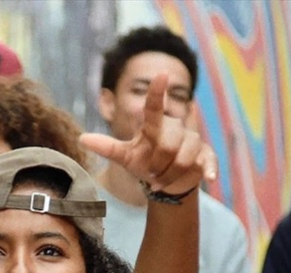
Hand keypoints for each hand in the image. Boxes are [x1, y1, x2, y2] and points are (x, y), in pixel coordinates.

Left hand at [80, 74, 216, 195]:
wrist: (166, 180)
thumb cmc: (144, 163)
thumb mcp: (125, 156)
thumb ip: (107, 147)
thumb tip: (82, 138)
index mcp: (155, 126)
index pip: (154, 107)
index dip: (157, 91)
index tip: (160, 73)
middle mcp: (176, 128)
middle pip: (169, 143)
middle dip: (158, 164)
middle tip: (151, 174)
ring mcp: (192, 141)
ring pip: (185, 157)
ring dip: (170, 175)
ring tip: (162, 180)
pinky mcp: (205, 155)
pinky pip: (208, 161)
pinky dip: (208, 169)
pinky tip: (209, 178)